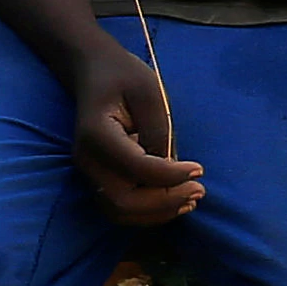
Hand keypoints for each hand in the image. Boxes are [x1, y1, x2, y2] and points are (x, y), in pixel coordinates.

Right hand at [71, 44, 202, 226]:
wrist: (94, 73)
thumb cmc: (124, 77)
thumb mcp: (149, 93)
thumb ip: (159, 132)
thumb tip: (174, 171)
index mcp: (97, 135)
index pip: (135, 168)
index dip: (171, 176)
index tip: (199, 168)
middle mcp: (88, 160)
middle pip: (124, 202)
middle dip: (165, 202)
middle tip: (199, 189)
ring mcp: (89, 173)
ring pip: (121, 212)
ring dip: (158, 213)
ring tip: (190, 199)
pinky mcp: (98, 180)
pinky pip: (121, 208)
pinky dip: (148, 212)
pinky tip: (175, 201)